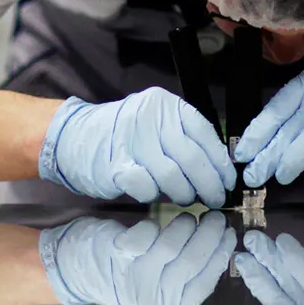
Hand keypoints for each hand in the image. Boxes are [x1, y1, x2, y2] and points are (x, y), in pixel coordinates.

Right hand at [39, 87, 236, 206]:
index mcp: (167, 105)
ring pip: (173, 176)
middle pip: (193, 158)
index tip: (228, 181)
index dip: (220, 163)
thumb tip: (217, 169)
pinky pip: (148, 187)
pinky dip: (155, 196)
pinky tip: (157, 195)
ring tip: (187, 199)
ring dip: (185, 194)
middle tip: (215, 198)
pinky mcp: (117, 164)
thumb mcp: (157, 125)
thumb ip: (184, 140)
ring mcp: (132, 140)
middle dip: (209, 184)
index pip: (206, 135)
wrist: (75, 137)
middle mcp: (151, 118)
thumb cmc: (123, 136)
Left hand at [40, 212, 235, 304]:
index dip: (220, 256)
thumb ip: (186, 275)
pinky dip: (154, 225)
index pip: (204, 283)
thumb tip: (221, 247)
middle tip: (216, 218)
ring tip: (189, 217)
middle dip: (209, 236)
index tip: (229, 235)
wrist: (77, 271)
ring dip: (186, 227)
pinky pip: (148, 235)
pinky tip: (155, 223)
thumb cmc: (124, 275)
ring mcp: (134, 279)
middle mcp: (151, 300)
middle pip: (191, 263)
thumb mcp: (159, 285)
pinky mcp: (119, 257)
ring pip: (172, 247)